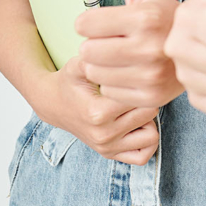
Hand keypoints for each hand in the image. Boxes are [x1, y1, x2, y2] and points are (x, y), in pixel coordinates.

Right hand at [35, 57, 158, 164]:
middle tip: (137, 90)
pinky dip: (146, 141)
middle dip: (148, 99)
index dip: (143, 83)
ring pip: (152, 136)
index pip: (142, 97)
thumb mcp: (79, 65)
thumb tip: (113, 49)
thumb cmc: (70, 81)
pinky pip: (143, 156)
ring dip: (148, 121)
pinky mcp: (109, 155)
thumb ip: (94, 57)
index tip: (137, 76)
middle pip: (150, 113)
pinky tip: (136, 124)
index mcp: (98, 112)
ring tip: (134, 107)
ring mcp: (106, 148)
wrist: (53, 103)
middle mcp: (103, 134)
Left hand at [75, 0, 181, 107]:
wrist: (205, 52)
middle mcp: (149, 47)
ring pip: (94, 73)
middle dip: (95, 45)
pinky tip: (132, 75)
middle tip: (115, 41)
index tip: (109, 22)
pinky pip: (109, 93)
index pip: (83, 24)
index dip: (92, 22)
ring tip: (123, 57)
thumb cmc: (165, 19)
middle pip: (86, 51)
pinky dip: (115, 86)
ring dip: (102, 67)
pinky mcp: (151, 98)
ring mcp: (151, 75)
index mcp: (145, 16)